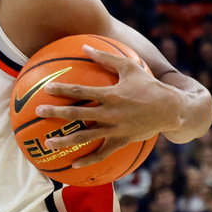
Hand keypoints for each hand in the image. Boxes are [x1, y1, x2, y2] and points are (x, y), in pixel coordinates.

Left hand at [40, 45, 176, 167]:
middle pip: (78, 113)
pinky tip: (74, 165)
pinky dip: (88, 160)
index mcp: (112, 94)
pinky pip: (103, 153)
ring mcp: (116, 129)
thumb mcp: (130, 67)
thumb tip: (85, 46)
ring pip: (86, 137)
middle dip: (56, 113)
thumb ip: (106, 57)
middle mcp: (112, 113)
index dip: (63, 89)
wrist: (173, 110)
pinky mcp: (122, 141)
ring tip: (48, 144)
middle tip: (38, 111)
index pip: (82, 91)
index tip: (47, 88)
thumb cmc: (149, 85)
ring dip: (66, 141)